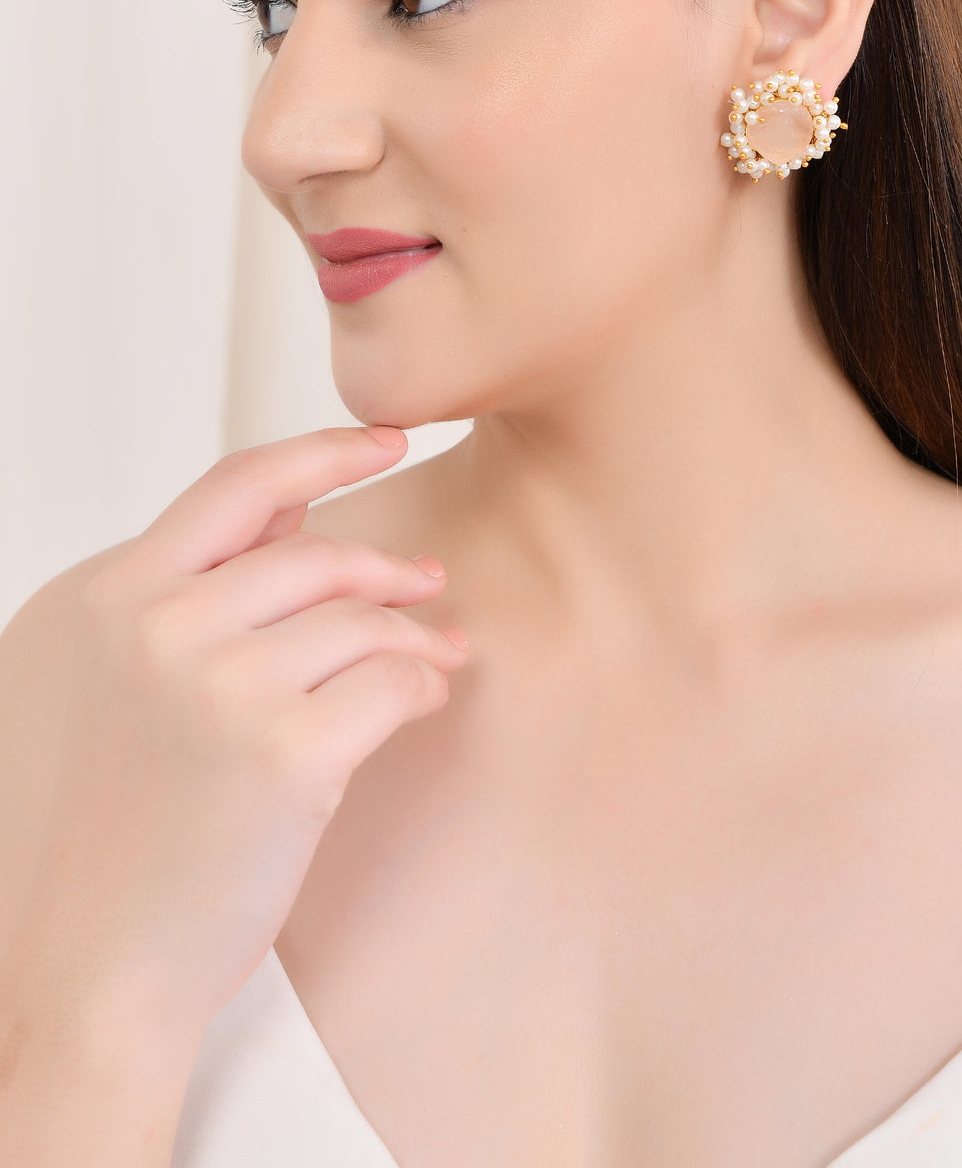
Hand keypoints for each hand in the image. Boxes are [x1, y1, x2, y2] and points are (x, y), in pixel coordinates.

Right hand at [5, 426, 467, 1044]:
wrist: (82, 967)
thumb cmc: (95, 829)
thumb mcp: (96, 679)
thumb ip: (176, 588)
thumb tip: (292, 510)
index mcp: (101, 596)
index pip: (234, 488)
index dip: (324, 452)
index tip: (388, 436)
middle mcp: (154, 625)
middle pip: (315, 556)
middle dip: (386, 566)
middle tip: (430, 580)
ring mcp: (218, 685)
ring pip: (360, 618)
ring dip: (414, 633)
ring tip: (437, 657)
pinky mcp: (285, 753)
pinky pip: (391, 682)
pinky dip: (421, 687)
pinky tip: (420, 703)